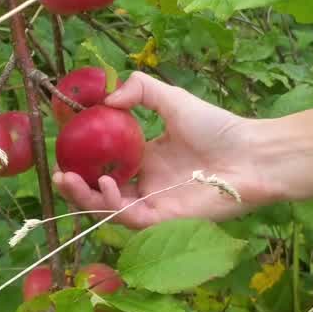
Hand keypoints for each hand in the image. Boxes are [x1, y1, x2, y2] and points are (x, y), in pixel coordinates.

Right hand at [53, 72, 312, 228]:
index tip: (65, 149)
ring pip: (111, 210)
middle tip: (58, 174)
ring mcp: (156, 204)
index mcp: (146, 161)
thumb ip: (140, 91)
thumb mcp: (173, 99)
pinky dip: (114, 205)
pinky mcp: (166, 220)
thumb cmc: (220, 127)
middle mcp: (147, 185)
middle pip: (102, 194)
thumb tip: (106, 99)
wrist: (253, 153)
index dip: (83, 163)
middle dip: (76, 188)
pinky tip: (108, 185)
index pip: (106, 167)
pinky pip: (132, 218)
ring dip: (88, 199)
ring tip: (71, 180)